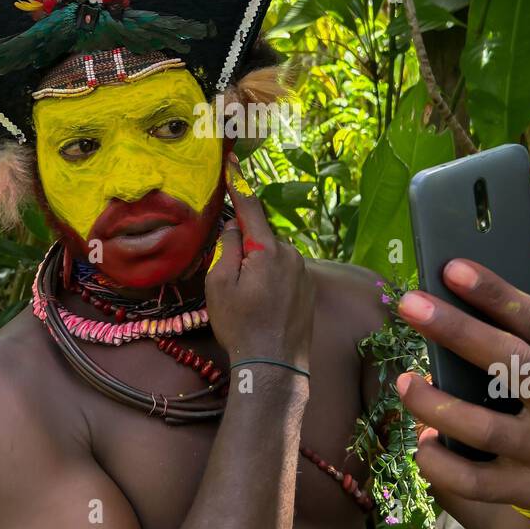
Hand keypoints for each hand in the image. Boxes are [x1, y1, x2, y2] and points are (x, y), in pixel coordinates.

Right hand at [205, 152, 313, 371]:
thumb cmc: (241, 326)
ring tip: (245, 299)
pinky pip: (285, 272)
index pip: (251, 207)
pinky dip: (271, 279)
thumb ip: (227, 248)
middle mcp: (292, 255)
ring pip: (273, 256)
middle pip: (262, 236)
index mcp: (268, 250)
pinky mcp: (309, 289)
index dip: (239, 183)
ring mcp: (304, 272)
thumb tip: (234, 226)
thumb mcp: (219, 285)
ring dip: (258, 265)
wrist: (275, 366)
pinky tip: (261, 305)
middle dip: (245, 244)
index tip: (231, 162)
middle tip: (229, 276)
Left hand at [395, 249, 529, 528]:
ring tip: (404, 382)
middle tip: (410, 304)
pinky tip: (423, 442)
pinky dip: (441, 463)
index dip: (497, 294)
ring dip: (435, 404)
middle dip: (456, 330)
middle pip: (510, 364)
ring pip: (485, 428)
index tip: (453, 268)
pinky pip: (475, 482)